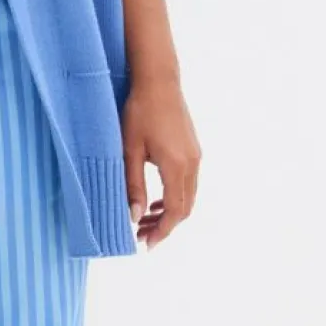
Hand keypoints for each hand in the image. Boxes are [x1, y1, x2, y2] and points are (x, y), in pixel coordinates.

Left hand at [122, 72, 199, 248]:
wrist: (159, 81)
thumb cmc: (140, 112)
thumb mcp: (129, 150)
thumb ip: (133, 184)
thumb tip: (135, 216)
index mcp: (177, 165)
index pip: (174, 211)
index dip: (162, 231)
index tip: (146, 244)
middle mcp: (192, 164)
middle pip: (184, 208)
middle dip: (164, 226)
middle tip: (142, 236)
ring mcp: (196, 156)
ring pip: (187, 196)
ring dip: (169, 212)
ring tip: (145, 220)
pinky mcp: (193, 149)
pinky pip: (188, 183)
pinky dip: (173, 196)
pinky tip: (155, 199)